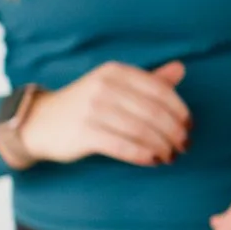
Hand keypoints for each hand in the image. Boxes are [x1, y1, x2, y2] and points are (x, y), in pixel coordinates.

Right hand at [19, 61, 190, 165]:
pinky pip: (122, 146)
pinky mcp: (84, 132)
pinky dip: (142, 154)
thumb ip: (149, 80)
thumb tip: (181, 68)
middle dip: (174, 132)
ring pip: (141, 130)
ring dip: (161, 146)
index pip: (160, 91)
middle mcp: (104, 86)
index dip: (180, 111)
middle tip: (184, 146)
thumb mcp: (115, 86)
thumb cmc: (87, 105)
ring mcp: (92, 109)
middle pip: (153, 112)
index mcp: (116, 72)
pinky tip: (152, 160)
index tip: (189, 127)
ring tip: (170, 156)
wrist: (41, 122)